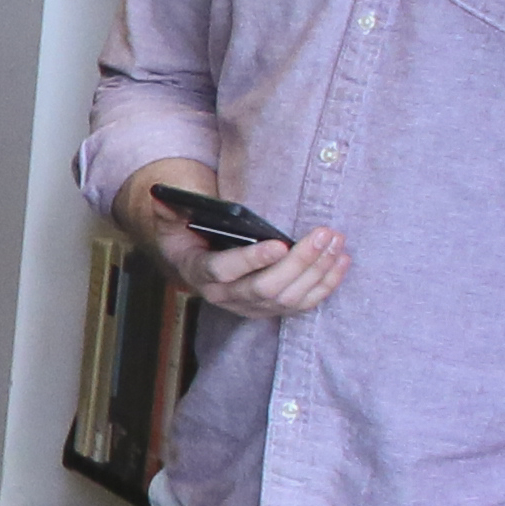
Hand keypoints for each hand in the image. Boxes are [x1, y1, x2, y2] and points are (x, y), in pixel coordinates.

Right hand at [126, 158, 349, 321]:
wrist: (197, 261)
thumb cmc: (188, 235)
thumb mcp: (171, 220)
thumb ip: (169, 208)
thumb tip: (163, 197)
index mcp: (200, 273)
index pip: (224, 271)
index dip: (252, 260)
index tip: (279, 243)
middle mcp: (226, 296)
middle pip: (267, 288)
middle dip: (300, 261)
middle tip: (324, 234)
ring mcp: (251, 307)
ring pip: (290, 298)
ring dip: (318, 271)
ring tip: (336, 242)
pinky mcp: (273, 309)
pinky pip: (303, 304)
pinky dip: (326, 285)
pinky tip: (341, 262)